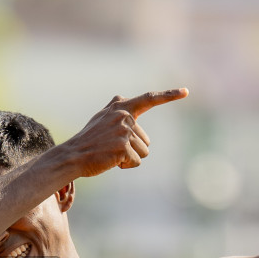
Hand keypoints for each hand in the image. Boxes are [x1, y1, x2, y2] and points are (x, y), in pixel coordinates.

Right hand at [60, 89, 188, 178]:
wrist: (72, 155)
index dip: (169, 95)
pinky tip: (110, 161)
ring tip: (110, 154)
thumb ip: (114, 109)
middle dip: (132, 149)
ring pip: (143, 152)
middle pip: (145, 140)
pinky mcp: (124, 146)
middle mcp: (124, 115)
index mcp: (121, 107)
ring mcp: (125, 130)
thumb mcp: (100, 118)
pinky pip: (135, 162)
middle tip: (111, 149)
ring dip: (129, 158)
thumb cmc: (88, 140)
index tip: (186, 91)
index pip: (149, 99)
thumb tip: (120, 97)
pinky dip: (125, 165)